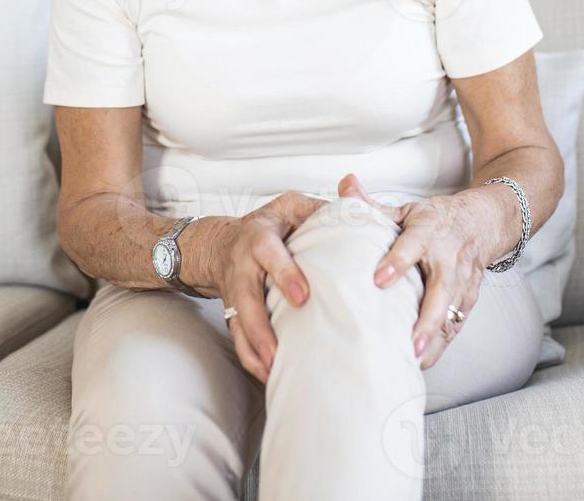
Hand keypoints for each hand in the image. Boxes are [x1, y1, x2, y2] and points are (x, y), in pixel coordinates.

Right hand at [206, 192, 327, 383]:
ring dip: (254, 348)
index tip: (302, 296)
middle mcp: (242, 266)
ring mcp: (235, 292)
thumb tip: (361, 207)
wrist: (223, 243)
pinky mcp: (233, 312)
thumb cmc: (270, 225)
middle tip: (279, 349)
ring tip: (274, 370)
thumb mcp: (292, 207)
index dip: (283, 274)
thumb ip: (321, 210)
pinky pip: (238, 338)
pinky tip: (269, 375)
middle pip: (245, 298)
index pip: (268, 254)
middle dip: (260, 326)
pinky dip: (251, 358)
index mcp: (259, 237)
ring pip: (238, 323)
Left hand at [337, 173, 508, 369]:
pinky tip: (421, 363)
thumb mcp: (406, 208)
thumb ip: (372, 205)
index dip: (398, 261)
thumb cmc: (436, 220)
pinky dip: (440, 346)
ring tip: (413, 361)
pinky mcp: (468, 301)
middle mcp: (449, 258)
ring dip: (434, 339)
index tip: (379, 279)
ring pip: (452, 314)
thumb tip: (343, 185)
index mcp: (429, 231)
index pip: (413, 245)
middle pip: (441, 289)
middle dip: (427, 317)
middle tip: (408, 341)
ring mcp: (463, 282)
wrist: (484, 223)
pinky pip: (456, 326)